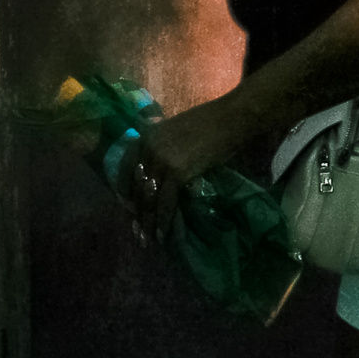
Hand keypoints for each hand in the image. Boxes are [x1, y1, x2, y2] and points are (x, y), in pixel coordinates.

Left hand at [126, 95, 243, 237]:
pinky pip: (165, 203)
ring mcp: (161, 162)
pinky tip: (162, 234)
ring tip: (147, 240)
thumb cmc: (211, 121)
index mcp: (145, 137)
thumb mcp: (176, 130)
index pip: (126, 171)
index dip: (126, 192)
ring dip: (147, 222)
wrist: (232, 117)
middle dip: (136, 212)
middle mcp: (148, 150)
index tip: (130, 208)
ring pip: (148, 199)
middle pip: (136, 188)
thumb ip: (162, 147)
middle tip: (137, 232)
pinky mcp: (177, 173)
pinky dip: (163, 221)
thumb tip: (159, 170)